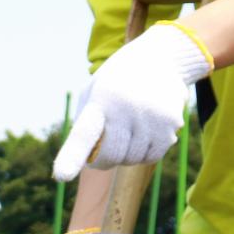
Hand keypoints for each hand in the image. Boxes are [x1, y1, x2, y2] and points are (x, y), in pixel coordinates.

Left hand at [53, 23, 212, 181]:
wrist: (161, 57)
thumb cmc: (116, 82)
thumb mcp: (93, 92)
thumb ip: (84, 125)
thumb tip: (87, 160)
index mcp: (101, 100)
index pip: (84, 133)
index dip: (72, 157)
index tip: (62, 176)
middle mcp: (127, 108)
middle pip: (110, 157)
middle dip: (103, 158)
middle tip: (104, 145)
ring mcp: (151, 117)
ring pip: (131, 159)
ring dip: (126, 153)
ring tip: (130, 127)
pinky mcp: (171, 125)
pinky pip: (151, 157)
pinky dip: (145, 152)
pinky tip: (145, 130)